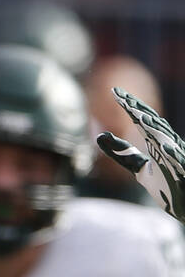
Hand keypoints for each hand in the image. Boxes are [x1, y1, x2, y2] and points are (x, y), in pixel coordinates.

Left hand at [97, 87, 184, 220]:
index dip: (130, 106)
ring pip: (167, 140)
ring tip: (137, 115)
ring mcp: (179, 158)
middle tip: (121, 95)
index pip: (143, 120)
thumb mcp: (139, 167)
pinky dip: (173, 154)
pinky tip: (164, 146)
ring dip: (153, 128)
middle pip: (153, 124)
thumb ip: (122, 152)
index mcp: (159, 142)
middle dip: (138, 110)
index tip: (114, 92)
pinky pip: (179, 162)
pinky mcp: (183, 173)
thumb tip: (100, 136)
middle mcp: (170, 145)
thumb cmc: (166, 183)